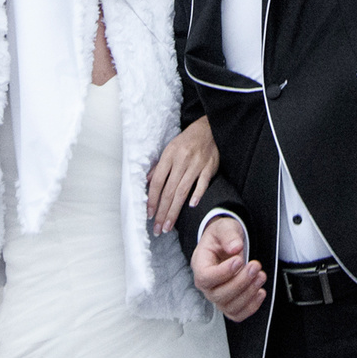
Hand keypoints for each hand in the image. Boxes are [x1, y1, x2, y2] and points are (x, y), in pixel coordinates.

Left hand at [145, 115, 219, 233]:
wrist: (208, 129)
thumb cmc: (186, 142)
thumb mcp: (169, 150)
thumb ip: (159, 167)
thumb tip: (146, 182)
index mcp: (169, 156)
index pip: (157, 182)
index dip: (152, 200)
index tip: (149, 215)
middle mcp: (181, 160)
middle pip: (169, 191)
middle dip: (162, 212)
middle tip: (158, 228)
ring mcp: (196, 164)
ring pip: (183, 191)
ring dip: (174, 211)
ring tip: (168, 226)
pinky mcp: (209, 167)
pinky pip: (203, 183)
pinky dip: (197, 194)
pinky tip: (191, 206)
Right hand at [192, 215, 265, 319]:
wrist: (226, 244)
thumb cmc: (221, 237)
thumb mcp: (224, 227)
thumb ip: (228, 235)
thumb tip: (235, 247)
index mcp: (200, 265)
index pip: (206, 278)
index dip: (223, 273)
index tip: (238, 260)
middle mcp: (207, 285)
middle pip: (219, 295)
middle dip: (241, 282)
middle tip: (255, 266)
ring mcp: (217, 295)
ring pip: (230, 307)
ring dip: (249, 294)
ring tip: (261, 276)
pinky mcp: (229, 302)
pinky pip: (237, 314)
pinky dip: (251, 307)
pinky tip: (260, 292)